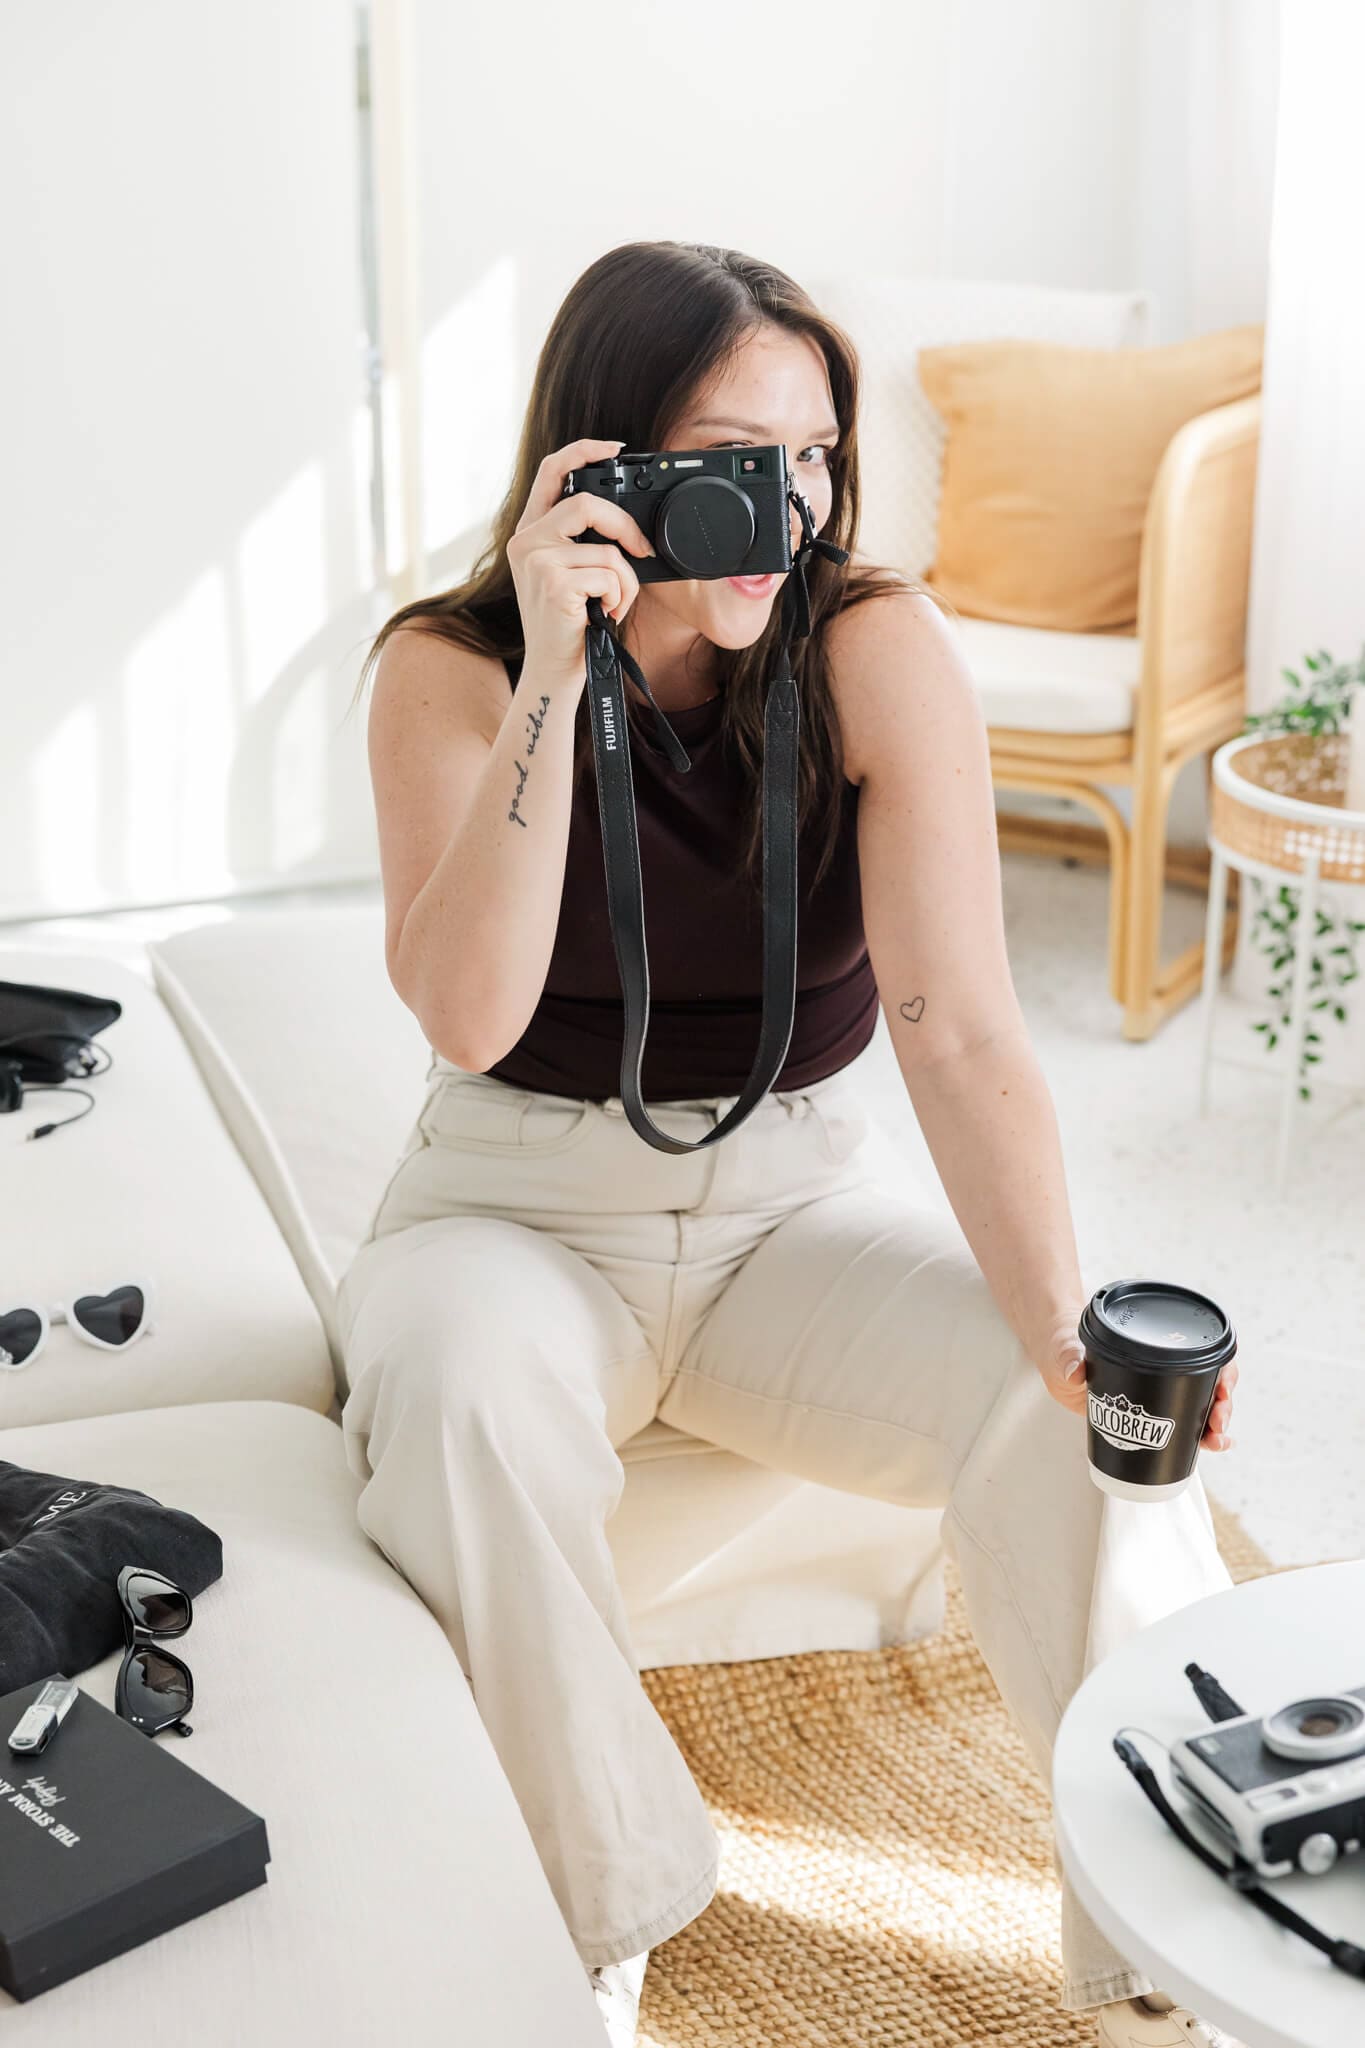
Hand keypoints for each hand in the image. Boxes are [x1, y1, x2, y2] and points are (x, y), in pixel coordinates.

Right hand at [506, 437, 655, 683]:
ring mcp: (536, 561)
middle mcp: (526, 541)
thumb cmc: (571, 626)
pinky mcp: (553, 583)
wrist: (554, 672)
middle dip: (626, 527)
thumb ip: (587, 543)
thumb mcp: (574, 576)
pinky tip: (606, 615)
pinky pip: (609, 575)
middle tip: (643, 551)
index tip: (614, 448)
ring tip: (615, 604)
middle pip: (587, 504)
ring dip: (626, 582)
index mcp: (530, 532)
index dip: (583, 451)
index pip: (551, 471)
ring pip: (607, 549)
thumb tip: (630, 527)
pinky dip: (621, 598)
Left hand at [1040, 1332, 1238, 1452]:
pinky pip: (1180, 1421)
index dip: (1221, 1369)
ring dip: (1214, 1424)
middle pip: (1208, 1380)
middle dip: (1221, 1405)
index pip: (1201, 1350)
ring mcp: (1156, 1388)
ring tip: (1216, 1442)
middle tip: (1217, 1426)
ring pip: (1199, 1404)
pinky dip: (1198, 1435)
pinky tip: (1208, 1447)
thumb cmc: (1064, 1343)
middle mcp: (1162, 1363)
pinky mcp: (1147, 1410)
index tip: (1223, 1389)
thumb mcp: (1065, 1347)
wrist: (1055, 1359)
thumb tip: (1074, 1371)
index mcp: (1151, 1341)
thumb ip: (1068, 1355)